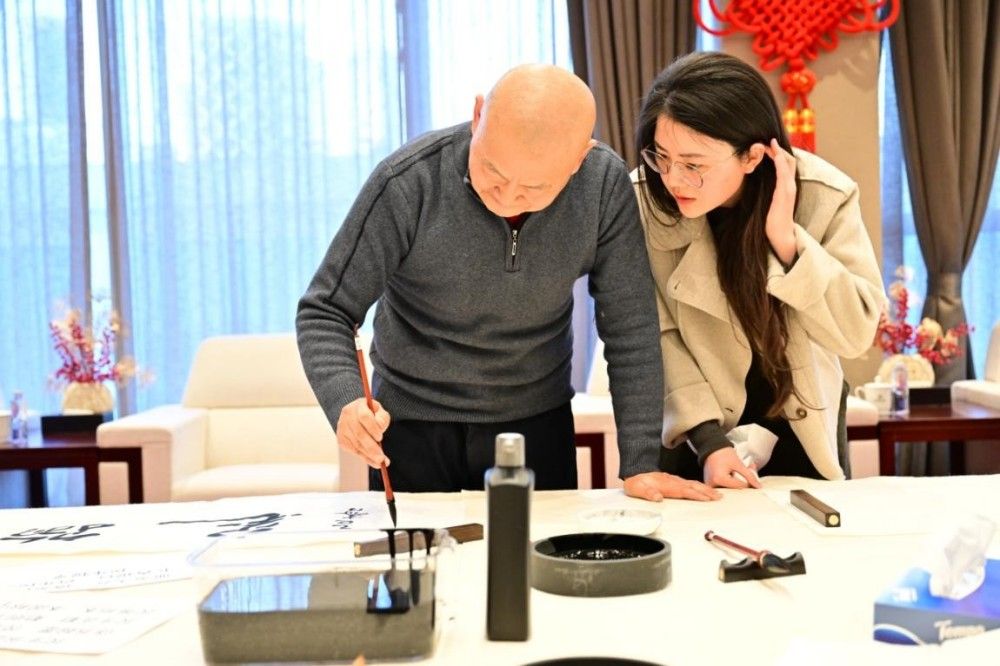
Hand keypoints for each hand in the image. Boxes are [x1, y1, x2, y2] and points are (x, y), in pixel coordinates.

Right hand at [336, 397, 391, 467]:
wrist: (358, 415)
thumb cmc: (372, 414)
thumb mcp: (380, 412)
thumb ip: (382, 418)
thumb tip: (380, 428)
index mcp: (357, 406)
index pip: (364, 417)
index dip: (373, 428)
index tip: (380, 437)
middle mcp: (347, 416)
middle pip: (359, 434)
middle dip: (371, 447)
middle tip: (382, 459)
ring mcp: (342, 428)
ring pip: (356, 444)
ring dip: (369, 455)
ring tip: (381, 462)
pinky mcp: (341, 439)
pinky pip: (353, 451)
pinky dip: (364, 457)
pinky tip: (373, 461)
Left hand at [624, 471, 720, 501]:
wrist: (633, 476)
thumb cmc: (635, 484)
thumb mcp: (635, 488)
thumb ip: (646, 492)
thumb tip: (657, 497)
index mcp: (664, 484)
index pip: (683, 490)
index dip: (694, 494)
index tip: (706, 498)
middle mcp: (672, 481)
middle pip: (692, 486)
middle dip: (706, 491)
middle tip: (718, 497)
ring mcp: (674, 481)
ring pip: (693, 484)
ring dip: (705, 489)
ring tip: (717, 494)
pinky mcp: (675, 482)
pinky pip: (690, 484)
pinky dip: (700, 487)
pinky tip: (706, 490)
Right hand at [703, 447, 761, 488]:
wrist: (711, 447)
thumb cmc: (723, 453)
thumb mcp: (738, 464)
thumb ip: (749, 476)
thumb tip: (757, 486)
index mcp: (720, 479)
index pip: (740, 487)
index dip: (748, 481)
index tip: (750, 474)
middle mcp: (713, 484)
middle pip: (735, 490)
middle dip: (743, 482)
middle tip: (747, 471)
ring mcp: (711, 485)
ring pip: (729, 489)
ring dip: (736, 483)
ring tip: (737, 471)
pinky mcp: (710, 484)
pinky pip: (723, 487)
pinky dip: (730, 482)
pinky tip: (732, 474)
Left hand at [763, 138, 796, 265]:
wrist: (780, 235)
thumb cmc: (771, 221)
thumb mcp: (768, 203)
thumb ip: (765, 193)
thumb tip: (753, 186)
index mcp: (786, 187)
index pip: (785, 165)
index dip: (778, 154)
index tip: (767, 146)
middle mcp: (790, 185)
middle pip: (789, 160)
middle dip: (779, 149)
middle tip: (767, 140)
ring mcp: (789, 188)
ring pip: (788, 163)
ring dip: (778, 152)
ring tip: (769, 143)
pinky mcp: (785, 193)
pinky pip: (784, 173)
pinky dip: (779, 161)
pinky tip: (773, 154)